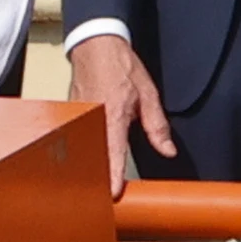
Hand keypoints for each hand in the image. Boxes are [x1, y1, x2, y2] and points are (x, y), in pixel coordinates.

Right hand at [67, 31, 176, 192]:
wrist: (95, 44)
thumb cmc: (120, 66)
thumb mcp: (148, 94)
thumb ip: (157, 126)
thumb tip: (167, 150)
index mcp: (114, 115)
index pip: (113, 152)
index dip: (113, 175)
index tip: (113, 194)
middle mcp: (94, 119)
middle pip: (95, 156)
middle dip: (100, 176)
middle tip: (105, 196)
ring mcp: (79, 117)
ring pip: (85, 149)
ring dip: (91, 165)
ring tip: (95, 184)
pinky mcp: (72, 115)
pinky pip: (79, 138)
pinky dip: (85, 150)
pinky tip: (88, 161)